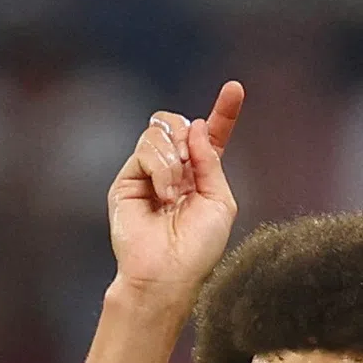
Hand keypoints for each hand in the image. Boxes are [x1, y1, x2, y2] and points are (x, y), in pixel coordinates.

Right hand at [107, 81, 243, 295]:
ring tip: (173, 193)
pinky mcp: (128, 180)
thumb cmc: (196, 249)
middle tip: (190, 162)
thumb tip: (196, 126)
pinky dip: (160, 167)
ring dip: (173, 159)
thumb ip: (212, 161)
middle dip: (188, 134)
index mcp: (200, 177)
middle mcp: (175, 172)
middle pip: (180, 124)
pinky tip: (162, 194)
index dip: (223, 113)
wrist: (166, 273)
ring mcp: (149, 174)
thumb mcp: (220, 202)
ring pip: (160, 131)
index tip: (234, 89)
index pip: (211, 137)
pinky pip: (146, 148)